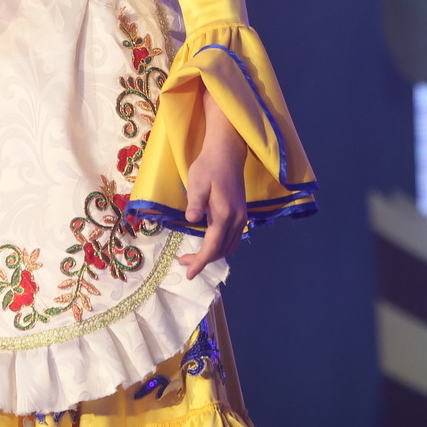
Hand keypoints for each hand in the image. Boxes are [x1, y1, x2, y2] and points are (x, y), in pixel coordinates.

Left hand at [175, 108, 246, 280]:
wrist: (227, 152)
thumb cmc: (208, 166)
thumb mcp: (197, 181)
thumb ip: (195, 202)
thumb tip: (191, 220)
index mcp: (225, 214)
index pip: (213, 246)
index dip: (201, 262)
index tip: (189, 273)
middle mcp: (237, 219)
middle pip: (222, 250)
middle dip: (204, 260)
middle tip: (184, 263)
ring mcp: (242, 217)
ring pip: (230, 246)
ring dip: (213, 255)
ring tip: (193, 257)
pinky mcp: (241, 214)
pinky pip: (234, 239)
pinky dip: (221, 247)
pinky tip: (209, 244)